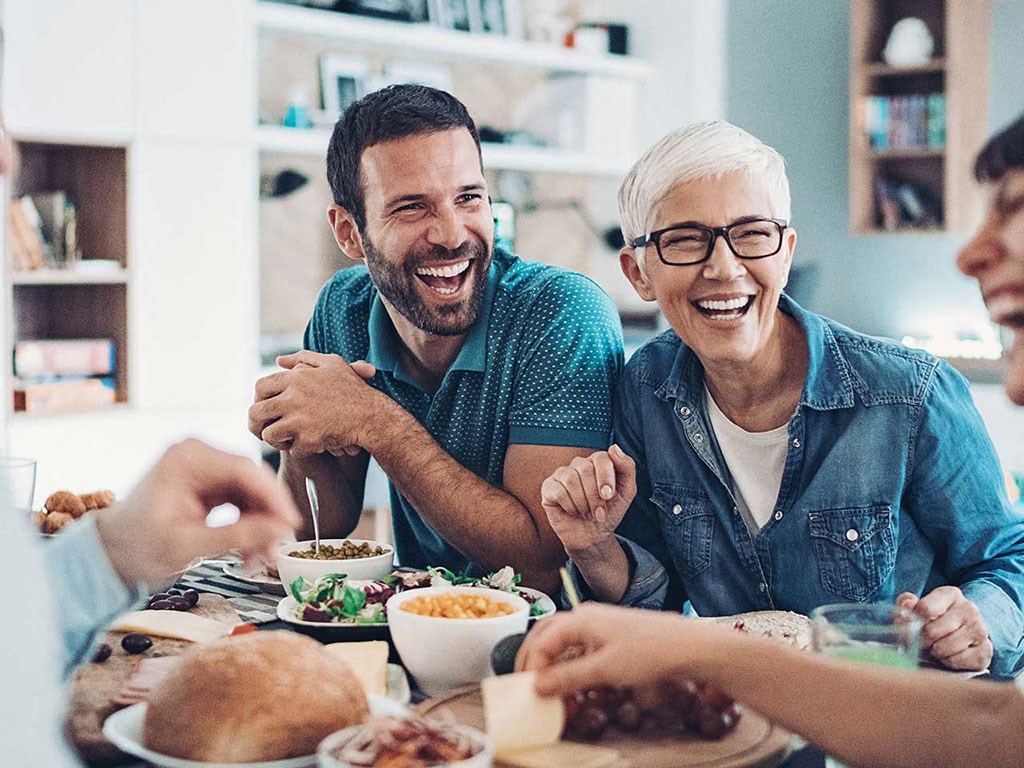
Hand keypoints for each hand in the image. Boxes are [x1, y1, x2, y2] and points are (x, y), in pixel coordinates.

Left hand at [94, 439, 300, 586]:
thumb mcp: (187, 546)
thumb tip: (280, 530)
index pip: (244, 470)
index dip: (273, 498)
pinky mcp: (210, 485)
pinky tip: (249, 551)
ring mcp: (205, 470)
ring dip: (261, 526)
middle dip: (268, 517)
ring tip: (261, 558)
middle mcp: (199, 457)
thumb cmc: (135, 547)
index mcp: (187, 459)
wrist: (110, 554)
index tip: (291, 524)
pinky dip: (250, 526)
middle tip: (278, 549)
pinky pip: (243, 502)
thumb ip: (236, 536)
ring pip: (252, 494)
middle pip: (252, 481)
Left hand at [248, 351, 381, 457]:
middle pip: (256, 412)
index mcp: (296, 378)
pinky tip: (308, 444)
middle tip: (263, 429)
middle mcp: (293, 397)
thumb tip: (279, 360)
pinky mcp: (307, 440)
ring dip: (275, 439)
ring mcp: (299, 420)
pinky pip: (290, 449)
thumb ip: (303, 358)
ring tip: (285, 439)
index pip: (260, 387)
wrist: (371, 416)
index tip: (265, 407)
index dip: (259, 399)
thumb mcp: (332, 364)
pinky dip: (298, 449)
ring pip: (269, 434)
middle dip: (256, 423)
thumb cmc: (353, 389)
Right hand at [514, 603, 705, 695]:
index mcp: (580, 619)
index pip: (542, 639)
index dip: (531, 664)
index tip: (528, 689)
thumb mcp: (604, 670)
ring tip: (546, 686)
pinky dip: (569, 663)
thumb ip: (568, 677)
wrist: (686, 645)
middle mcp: (585, 616)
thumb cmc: (647, 652)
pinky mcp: (610, 635)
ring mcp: (598, 624)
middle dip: (533, 657)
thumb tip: (537, 685)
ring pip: (563, 641)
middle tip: (524, 682)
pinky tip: (571, 681)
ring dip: (551, 662)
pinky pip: (579, 646)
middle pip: (547, 633)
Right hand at [540, 444, 636, 553]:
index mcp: (598, 462)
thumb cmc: (609, 512)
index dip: (605, 477)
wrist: (593, 536)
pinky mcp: (549, 487)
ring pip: (571, 479)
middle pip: (585, 469)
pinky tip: (572, 511)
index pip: (601, 458)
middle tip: (599, 511)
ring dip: (583, 503)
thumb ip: (627, 467)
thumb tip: (614, 447)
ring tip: (586, 512)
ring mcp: (562, 474)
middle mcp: (579, 464)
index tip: (609, 496)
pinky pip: (558, 491)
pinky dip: (569, 505)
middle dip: (594, 495)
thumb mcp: (627, 492)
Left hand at [897, 587, 992, 670]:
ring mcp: (980, 630)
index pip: (924, 609)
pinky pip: (955, 661)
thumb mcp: (918, 606)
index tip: (910, 628)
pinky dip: (947, 661)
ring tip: (936, 646)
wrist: (966, 632)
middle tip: (921, 642)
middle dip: (921, 641)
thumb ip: (907, 603)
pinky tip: (949, 654)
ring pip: (942, 648)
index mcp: (951, 594)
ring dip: (934, 652)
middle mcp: (969, 609)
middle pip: (931, 631)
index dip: (912, 623)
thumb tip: (907, 605)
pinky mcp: (985, 651)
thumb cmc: (936, 618)